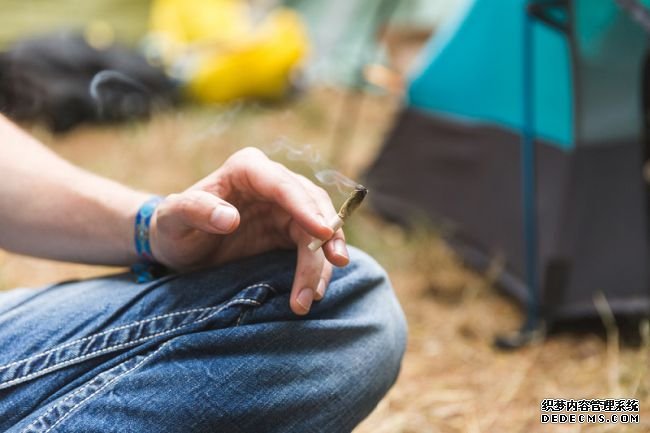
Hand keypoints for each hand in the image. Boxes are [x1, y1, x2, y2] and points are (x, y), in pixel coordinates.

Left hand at [149, 147, 348, 314]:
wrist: (179, 246)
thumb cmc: (173, 227)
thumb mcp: (173, 219)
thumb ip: (196, 210)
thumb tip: (230, 218)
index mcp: (247, 169)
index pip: (282, 184)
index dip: (305, 207)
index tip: (321, 232)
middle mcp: (272, 182)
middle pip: (311, 204)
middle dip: (325, 236)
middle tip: (334, 265)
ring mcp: (284, 207)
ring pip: (319, 227)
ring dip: (321, 261)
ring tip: (313, 296)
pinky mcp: (290, 230)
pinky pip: (313, 247)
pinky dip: (316, 269)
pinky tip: (313, 292)